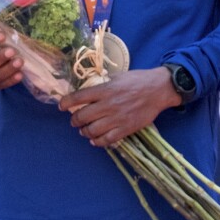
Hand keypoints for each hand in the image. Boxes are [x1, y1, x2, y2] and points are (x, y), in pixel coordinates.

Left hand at [59, 68, 182, 147]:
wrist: (158, 89)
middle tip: (74, 121)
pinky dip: (98, 141)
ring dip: (84, 131)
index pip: (78, 97)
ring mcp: (117, 118)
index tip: (60, 106)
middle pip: (83, 116)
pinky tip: (95, 140)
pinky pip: (108, 139)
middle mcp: (108, 105)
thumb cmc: (137, 80)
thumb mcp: (116, 77)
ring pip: (93, 130)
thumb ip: (102, 86)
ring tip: (83, 131)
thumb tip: (88, 92)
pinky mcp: (127, 128)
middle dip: (74, 120)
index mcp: (104, 90)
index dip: (66, 103)